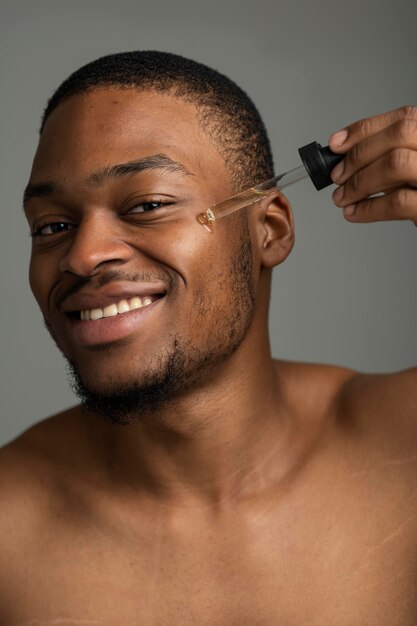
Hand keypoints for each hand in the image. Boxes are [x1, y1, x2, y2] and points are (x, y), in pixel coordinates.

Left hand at [328, 106, 416, 225]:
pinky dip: (368, 208)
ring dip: (360, 182)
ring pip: (396, 163)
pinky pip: (398, 202)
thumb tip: (347, 161)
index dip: (366, 129)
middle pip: (400, 134)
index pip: (405, 117)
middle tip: (338, 176)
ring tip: (342, 198)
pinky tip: (354, 213)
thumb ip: (391, 160)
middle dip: (359, 154)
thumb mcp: (415, 172)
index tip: (337, 144)